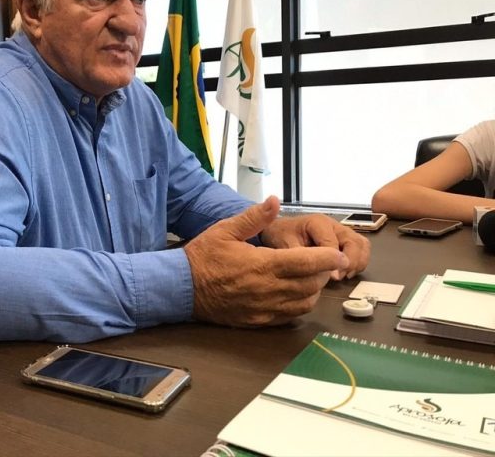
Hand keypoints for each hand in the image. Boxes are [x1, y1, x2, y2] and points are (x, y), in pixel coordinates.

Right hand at [184, 196, 349, 326]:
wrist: (181, 288)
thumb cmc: (203, 257)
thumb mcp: (225, 229)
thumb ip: (254, 217)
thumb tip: (275, 201)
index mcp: (262, 265)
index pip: (306, 263)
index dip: (327, 259)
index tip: (340, 254)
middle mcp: (267, 290)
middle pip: (310, 284)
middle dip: (322, 273)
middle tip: (324, 261)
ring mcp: (264, 308)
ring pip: (304, 303)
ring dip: (313, 290)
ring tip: (310, 276)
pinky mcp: (258, 320)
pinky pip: (290, 316)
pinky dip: (299, 304)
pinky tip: (295, 293)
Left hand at [259, 210, 370, 280]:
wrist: (278, 230)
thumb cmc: (280, 235)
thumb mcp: (284, 244)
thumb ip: (300, 256)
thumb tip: (320, 270)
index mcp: (318, 222)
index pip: (333, 243)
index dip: (333, 261)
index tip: (329, 276)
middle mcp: (333, 225)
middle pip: (355, 242)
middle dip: (350, 262)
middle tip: (338, 277)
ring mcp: (340, 231)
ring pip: (362, 245)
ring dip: (357, 262)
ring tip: (344, 276)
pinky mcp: (343, 240)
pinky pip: (361, 249)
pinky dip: (358, 262)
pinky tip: (346, 273)